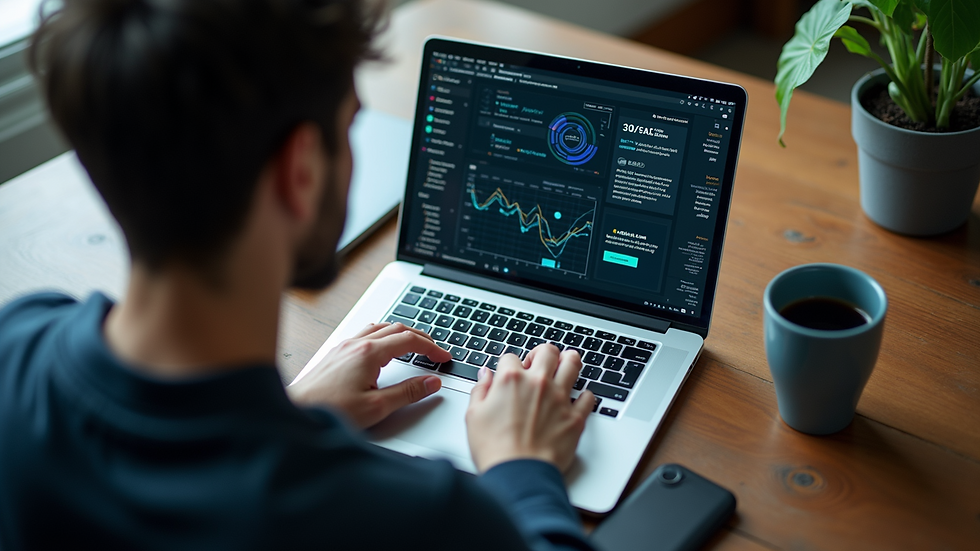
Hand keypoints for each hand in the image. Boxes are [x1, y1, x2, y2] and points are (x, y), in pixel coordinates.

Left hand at [287, 322, 451, 428]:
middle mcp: (355, 344)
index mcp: (368, 353)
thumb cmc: (328, 412)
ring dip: (401, 333)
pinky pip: (365, 334)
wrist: (293, 415)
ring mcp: (343, 347)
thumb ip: (407, 393)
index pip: (409, 340)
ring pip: (380, 328)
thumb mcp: (376, 407)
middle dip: (420, 337)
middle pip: (396, 328)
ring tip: (414, 346)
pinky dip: (383, 336)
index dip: (431, 348)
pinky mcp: (335, 354)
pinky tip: (383, 350)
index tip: (444, 358)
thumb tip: (431, 383)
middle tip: (435, 351)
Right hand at [465, 344, 593, 472]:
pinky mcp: (575, 417)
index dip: (509, 364)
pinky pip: (588, 397)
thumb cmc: (494, 449)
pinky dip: (585, 395)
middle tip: (540, 362)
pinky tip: (578, 399)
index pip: (512, 357)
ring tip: (565, 364)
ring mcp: (560, 399)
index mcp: (511, 380)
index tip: (509, 373)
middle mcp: (538, 384)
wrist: (519, 474)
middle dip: (542, 353)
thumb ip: (480, 390)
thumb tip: (485, 376)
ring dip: (569, 361)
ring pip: (573, 364)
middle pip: (548, 351)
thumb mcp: (474, 416)